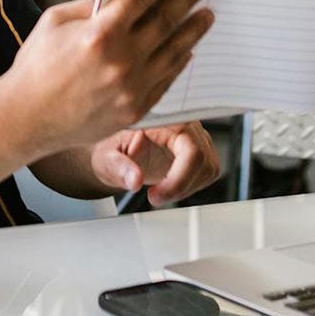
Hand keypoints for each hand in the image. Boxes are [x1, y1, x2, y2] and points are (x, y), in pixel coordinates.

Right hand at [3, 0, 215, 156]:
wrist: (26, 119)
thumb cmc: (35, 68)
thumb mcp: (55, 21)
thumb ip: (92, 4)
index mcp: (98, 34)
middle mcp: (120, 61)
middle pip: (166, 19)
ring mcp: (131, 88)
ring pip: (174, 51)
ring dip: (194, 29)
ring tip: (207, 13)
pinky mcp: (135, 110)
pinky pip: (166, 80)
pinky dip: (179, 61)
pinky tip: (187, 49)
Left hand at [90, 123, 221, 205]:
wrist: (114, 149)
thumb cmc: (110, 147)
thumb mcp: (105, 157)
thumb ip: (118, 167)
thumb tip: (134, 179)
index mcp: (165, 118)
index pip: (190, 149)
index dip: (179, 178)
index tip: (156, 195)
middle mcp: (184, 123)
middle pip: (203, 160)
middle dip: (180, 186)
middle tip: (154, 197)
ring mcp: (194, 136)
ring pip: (209, 168)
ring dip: (186, 187)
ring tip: (160, 191)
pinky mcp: (198, 148)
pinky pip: (208, 171)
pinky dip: (190, 186)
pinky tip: (170, 186)